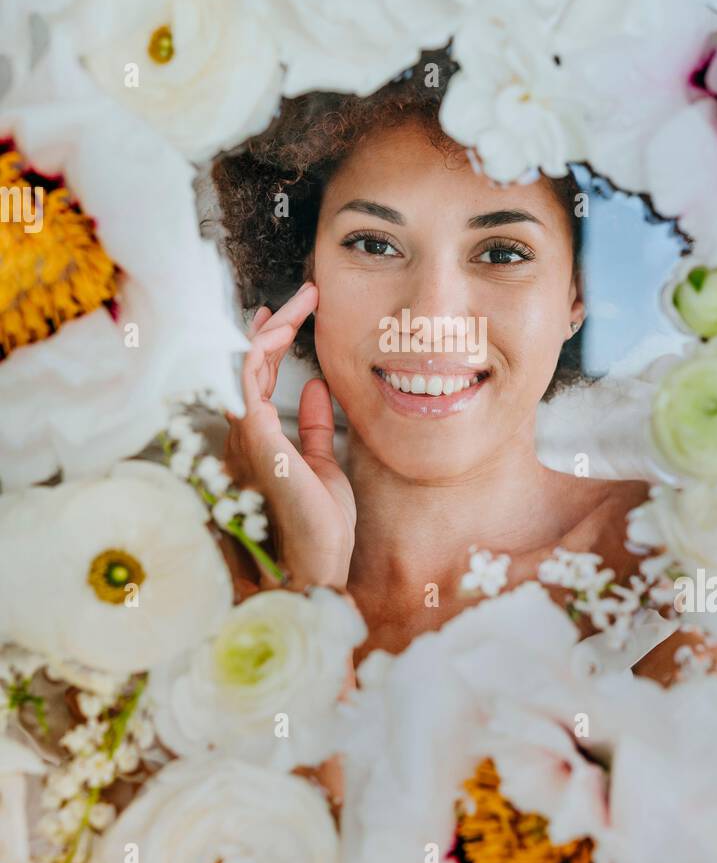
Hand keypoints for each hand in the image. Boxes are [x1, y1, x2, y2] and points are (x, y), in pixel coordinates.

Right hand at [224, 283, 355, 590]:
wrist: (317, 568)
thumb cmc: (318, 528)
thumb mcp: (324, 465)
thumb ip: (316, 428)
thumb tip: (321, 388)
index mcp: (262, 440)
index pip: (260, 380)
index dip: (272, 344)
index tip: (292, 315)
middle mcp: (246, 435)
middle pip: (251, 366)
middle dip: (274, 325)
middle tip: (303, 294)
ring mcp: (246, 437)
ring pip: (246, 366)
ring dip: (272, 329)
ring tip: (301, 301)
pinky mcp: (255, 439)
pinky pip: (249, 382)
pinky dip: (261, 351)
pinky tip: (281, 331)